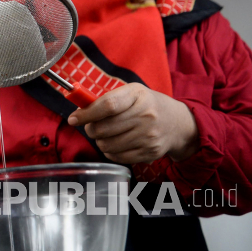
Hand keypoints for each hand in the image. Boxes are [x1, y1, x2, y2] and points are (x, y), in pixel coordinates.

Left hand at [67, 83, 198, 163]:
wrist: (178, 124)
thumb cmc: (147, 105)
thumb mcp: (131, 93)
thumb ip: (106, 100)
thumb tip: (79, 112)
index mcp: (138, 96)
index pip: (107, 105)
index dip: (86, 114)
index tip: (73, 118)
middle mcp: (145, 116)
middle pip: (103, 128)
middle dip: (90, 129)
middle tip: (92, 126)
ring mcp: (148, 136)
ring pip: (107, 145)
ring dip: (100, 141)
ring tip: (106, 134)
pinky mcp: (149, 152)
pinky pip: (117, 157)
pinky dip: (110, 152)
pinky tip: (116, 143)